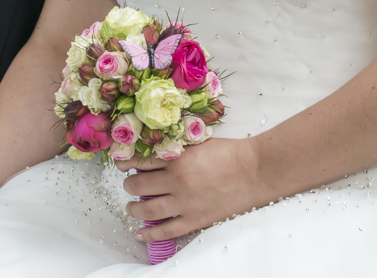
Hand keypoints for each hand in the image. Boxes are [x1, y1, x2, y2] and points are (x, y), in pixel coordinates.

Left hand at [116, 139, 265, 241]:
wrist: (255, 171)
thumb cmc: (231, 153)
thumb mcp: (199, 142)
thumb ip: (177, 147)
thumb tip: (156, 151)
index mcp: (177, 158)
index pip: (141, 160)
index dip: (126, 163)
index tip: (121, 165)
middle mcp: (177, 181)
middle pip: (139, 185)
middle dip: (129, 185)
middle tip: (129, 185)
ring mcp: (185, 203)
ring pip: (147, 210)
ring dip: (134, 209)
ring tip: (131, 208)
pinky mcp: (195, 219)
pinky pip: (166, 231)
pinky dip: (150, 234)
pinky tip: (140, 233)